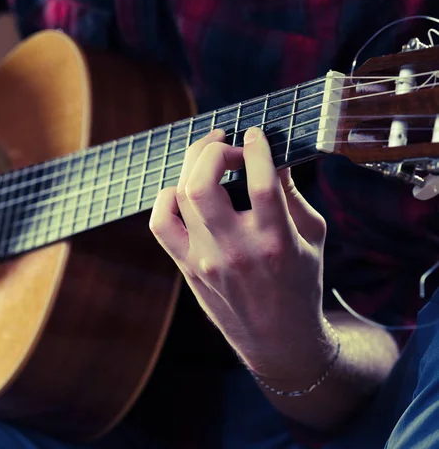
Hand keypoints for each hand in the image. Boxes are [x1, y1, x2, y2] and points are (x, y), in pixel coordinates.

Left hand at [150, 127, 328, 381]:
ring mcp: (205, 260)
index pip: (261, 183)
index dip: (255, 148)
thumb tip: (273, 153)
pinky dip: (168, 196)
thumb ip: (292, 193)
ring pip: (181, 197)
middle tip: (228, 143)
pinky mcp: (187, 267)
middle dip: (213, 150)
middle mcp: (236, 251)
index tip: (256, 133)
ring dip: (193, 164)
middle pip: (204, 185)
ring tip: (209, 155)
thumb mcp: (312, 235)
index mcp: (276, 241)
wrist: (279, 339)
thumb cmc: (301, 282)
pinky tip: (186, 189)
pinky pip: (161, 223)